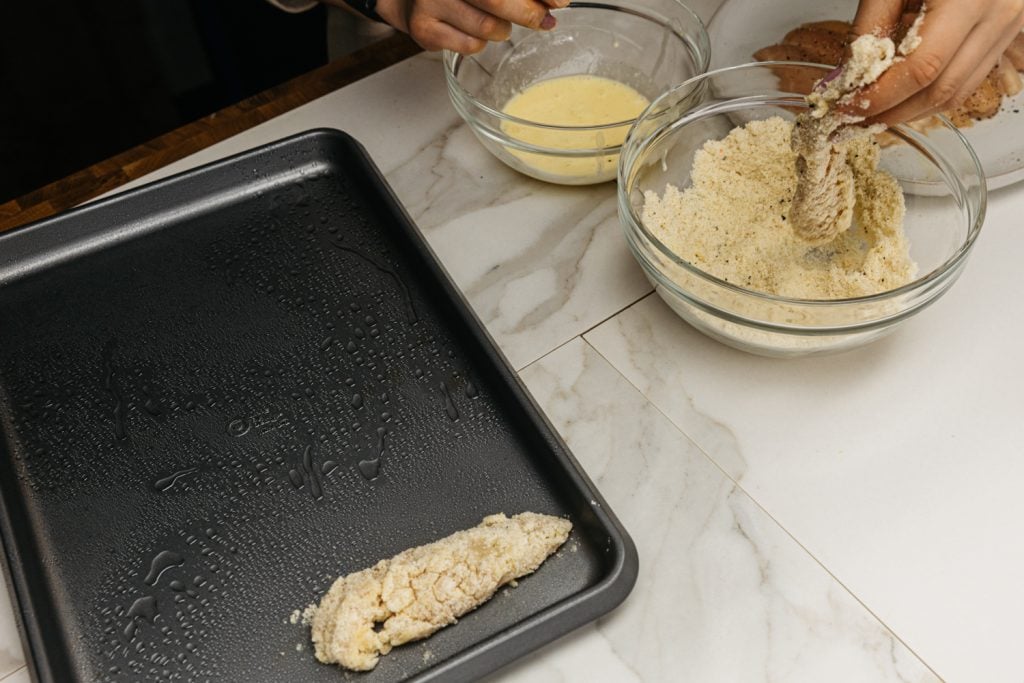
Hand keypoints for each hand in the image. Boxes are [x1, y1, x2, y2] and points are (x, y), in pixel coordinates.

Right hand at [368, 0, 565, 52]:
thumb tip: (557, 2)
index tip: (559, 2)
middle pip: (498, 0)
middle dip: (529, 13)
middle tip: (543, 20)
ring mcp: (430, 1)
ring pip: (488, 28)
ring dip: (502, 29)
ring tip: (496, 21)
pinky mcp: (424, 29)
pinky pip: (470, 45)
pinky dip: (480, 42)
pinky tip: (473, 30)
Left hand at [840, 0, 1023, 124]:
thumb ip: (870, 26)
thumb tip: (843, 79)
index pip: (920, 69)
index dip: (879, 97)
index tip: (844, 109)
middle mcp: (999, 14)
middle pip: (940, 91)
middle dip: (891, 114)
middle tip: (852, 121)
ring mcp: (1010, 25)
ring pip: (958, 92)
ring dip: (911, 111)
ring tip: (872, 114)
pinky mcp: (1008, 31)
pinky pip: (970, 78)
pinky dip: (933, 94)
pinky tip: (902, 96)